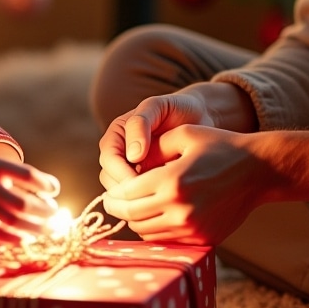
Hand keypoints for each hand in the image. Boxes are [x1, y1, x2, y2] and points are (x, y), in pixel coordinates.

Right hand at [0, 146, 58, 243]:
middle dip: (44, 212)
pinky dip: (16, 238)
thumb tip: (51, 193)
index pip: (28, 175)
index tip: (54, 190)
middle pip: (23, 203)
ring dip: (35, 228)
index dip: (46, 184)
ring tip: (46, 229)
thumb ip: (19, 178)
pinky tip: (26, 238)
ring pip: (14, 222)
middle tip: (54, 214)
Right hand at [98, 89, 214, 191]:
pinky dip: (149, 200)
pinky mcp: (147, 182)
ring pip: (122, 192)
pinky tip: (165, 200)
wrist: (199, 116)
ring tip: (160, 198)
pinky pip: (140, 196)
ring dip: (137, 198)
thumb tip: (132, 156)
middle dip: (126, 190)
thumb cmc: (177, 108)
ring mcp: (132, 169)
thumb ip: (140, 123)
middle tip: (150, 196)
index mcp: (117, 135)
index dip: (120, 173)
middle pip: (110, 179)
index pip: (109, 159)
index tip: (139, 181)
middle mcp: (120, 153)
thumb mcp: (157, 106)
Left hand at [103, 128, 308, 244]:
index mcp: (171, 181)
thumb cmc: (220, 147)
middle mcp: (179, 209)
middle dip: (117, 209)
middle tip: (112, 202)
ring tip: (134, 207)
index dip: (113, 193)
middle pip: (131, 217)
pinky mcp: (202, 239)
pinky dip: (155, 230)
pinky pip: (167, 240)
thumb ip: (153, 147)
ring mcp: (192, 228)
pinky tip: (155, 216)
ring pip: (146, 232)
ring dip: (135, 221)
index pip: (125, 194)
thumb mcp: (184, 135)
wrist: (258, 171)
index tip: (109, 189)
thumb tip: (126, 162)